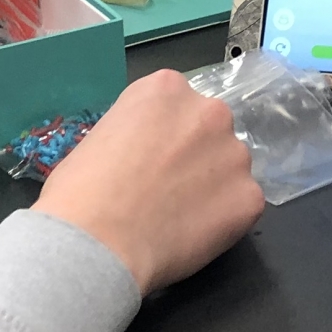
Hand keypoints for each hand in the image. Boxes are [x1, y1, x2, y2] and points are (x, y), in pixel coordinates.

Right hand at [35, 70, 263, 293]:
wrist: (96, 243)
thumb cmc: (80, 192)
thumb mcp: (100, 138)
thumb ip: (137, 134)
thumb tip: (146, 154)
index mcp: (167, 88)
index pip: (176, 106)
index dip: (161, 136)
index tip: (148, 159)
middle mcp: (210, 111)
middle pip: (209, 130)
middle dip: (194, 154)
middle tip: (166, 188)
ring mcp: (236, 154)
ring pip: (229, 167)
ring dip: (212, 186)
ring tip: (178, 217)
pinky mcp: (251, 197)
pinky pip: (241, 205)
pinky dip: (224, 220)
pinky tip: (192, 234)